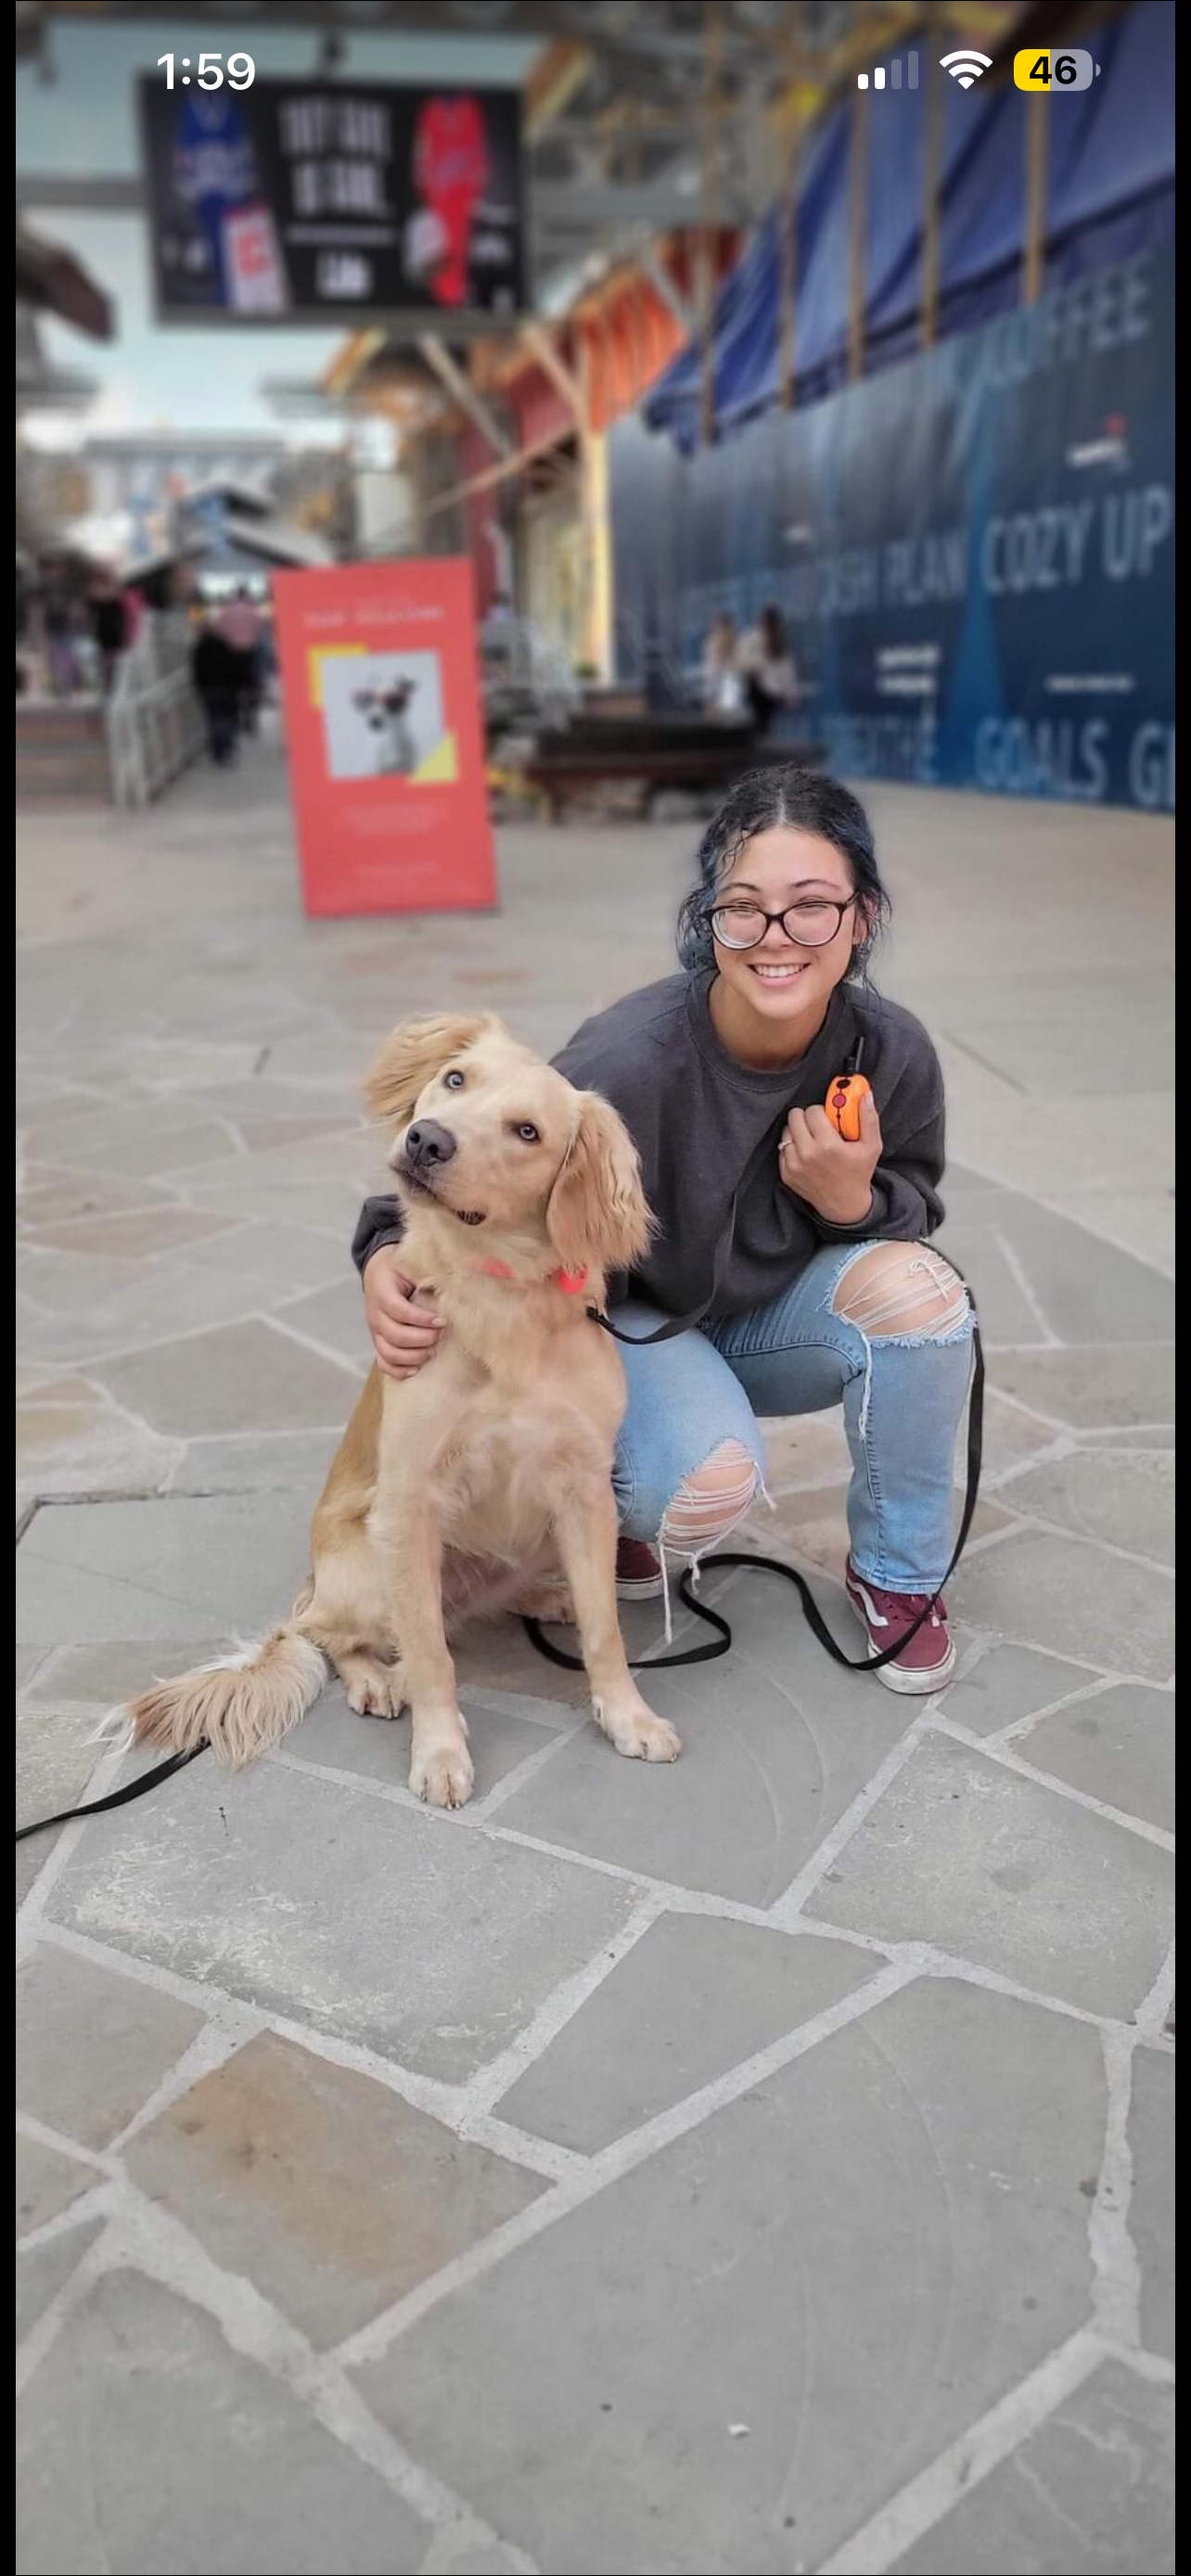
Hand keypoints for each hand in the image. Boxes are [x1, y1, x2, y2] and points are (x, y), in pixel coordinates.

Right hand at [363, 1246, 441, 1379]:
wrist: (380, 1273)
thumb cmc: (403, 1269)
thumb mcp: (412, 1263)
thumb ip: (430, 1270)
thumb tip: (465, 1275)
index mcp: (382, 1290)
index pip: (398, 1309)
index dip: (420, 1318)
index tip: (441, 1320)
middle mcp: (375, 1313)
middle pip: (394, 1334)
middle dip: (421, 1339)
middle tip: (439, 1335)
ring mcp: (375, 1330)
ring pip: (388, 1352)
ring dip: (413, 1356)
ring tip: (432, 1351)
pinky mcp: (379, 1342)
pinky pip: (383, 1362)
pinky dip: (398, 1370)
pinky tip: (416, 1369)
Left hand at [779, 1091, 881, 1226]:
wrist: (844, 1204)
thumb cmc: (859, 1173)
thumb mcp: (872, 1146)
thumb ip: (868, 1119)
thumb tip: (865, 1095)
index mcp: (828, 1146)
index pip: (812, 1111)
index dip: (821, 1111)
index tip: (828, 1119)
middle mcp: (807, 1155)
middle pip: (795, 1116)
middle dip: (807, 1117)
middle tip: (818, 1125)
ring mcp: (794, 1165)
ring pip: (786, 1131)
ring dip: (797, 1131)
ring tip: (812, 1139)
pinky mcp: (786, 1173)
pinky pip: (782, 1148)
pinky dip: (792, 1146)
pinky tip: (806, 1153)